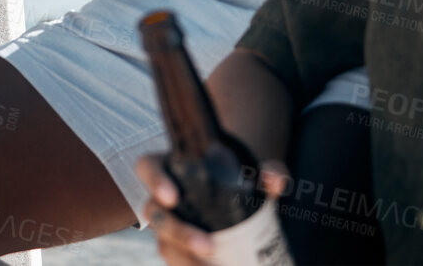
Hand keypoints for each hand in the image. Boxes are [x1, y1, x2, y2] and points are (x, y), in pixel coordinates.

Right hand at [136, 153, 289, 265]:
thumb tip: (274, 179)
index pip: (148, 167)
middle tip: (207, 246)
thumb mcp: (255, 177)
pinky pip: (174, 259)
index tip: (172, 197)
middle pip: (154, 213)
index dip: (154, 180)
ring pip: (163, 242)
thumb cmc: (239, 184)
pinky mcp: (174, 249)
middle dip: (178, 232)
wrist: (241, 210)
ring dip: (184, 257)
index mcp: (172, 169)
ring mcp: (166, 226)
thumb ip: (269, 172)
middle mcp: (162, 199)